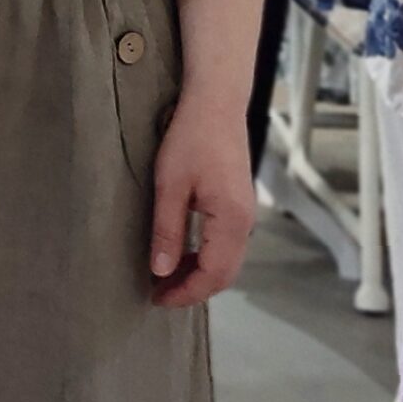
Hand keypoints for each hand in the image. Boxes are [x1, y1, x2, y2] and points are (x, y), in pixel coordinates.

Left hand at [148, 90, 254, 308]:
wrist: (216, 103)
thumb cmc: (191, 137)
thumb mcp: (170, 186)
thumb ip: (167, 231)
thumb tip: (161, 271)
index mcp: (231, 219)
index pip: (212, 274)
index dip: (185, 292)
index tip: (157, 298)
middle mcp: (245, 221)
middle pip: (225, 274)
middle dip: (193, 290)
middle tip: (159, 295)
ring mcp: (245, 213)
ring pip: (227, 262)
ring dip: (199, 275)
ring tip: (165, 278)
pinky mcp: (239, 205)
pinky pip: (227, 245)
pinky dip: (206, 258)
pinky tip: (182, 255)